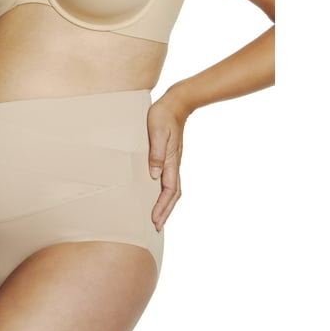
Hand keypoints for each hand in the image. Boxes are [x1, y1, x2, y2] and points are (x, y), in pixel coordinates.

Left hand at [147, 92, 188, 231]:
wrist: (176, 103)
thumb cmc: (162, 116)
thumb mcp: (157, 132)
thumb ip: (155, 153)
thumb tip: (153, 175)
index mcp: (171, 161)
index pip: (168, 190)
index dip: (162, 206)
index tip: (154, 220)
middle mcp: (174, 164)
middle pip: (173, 194)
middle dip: (165, 212)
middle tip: (155, 227)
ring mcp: (173, 162)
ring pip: (172, 189)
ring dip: (166, 205)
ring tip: (157, 218)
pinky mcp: (170, 158)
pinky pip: (169, 181)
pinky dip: (165, 194)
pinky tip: (158, 196)